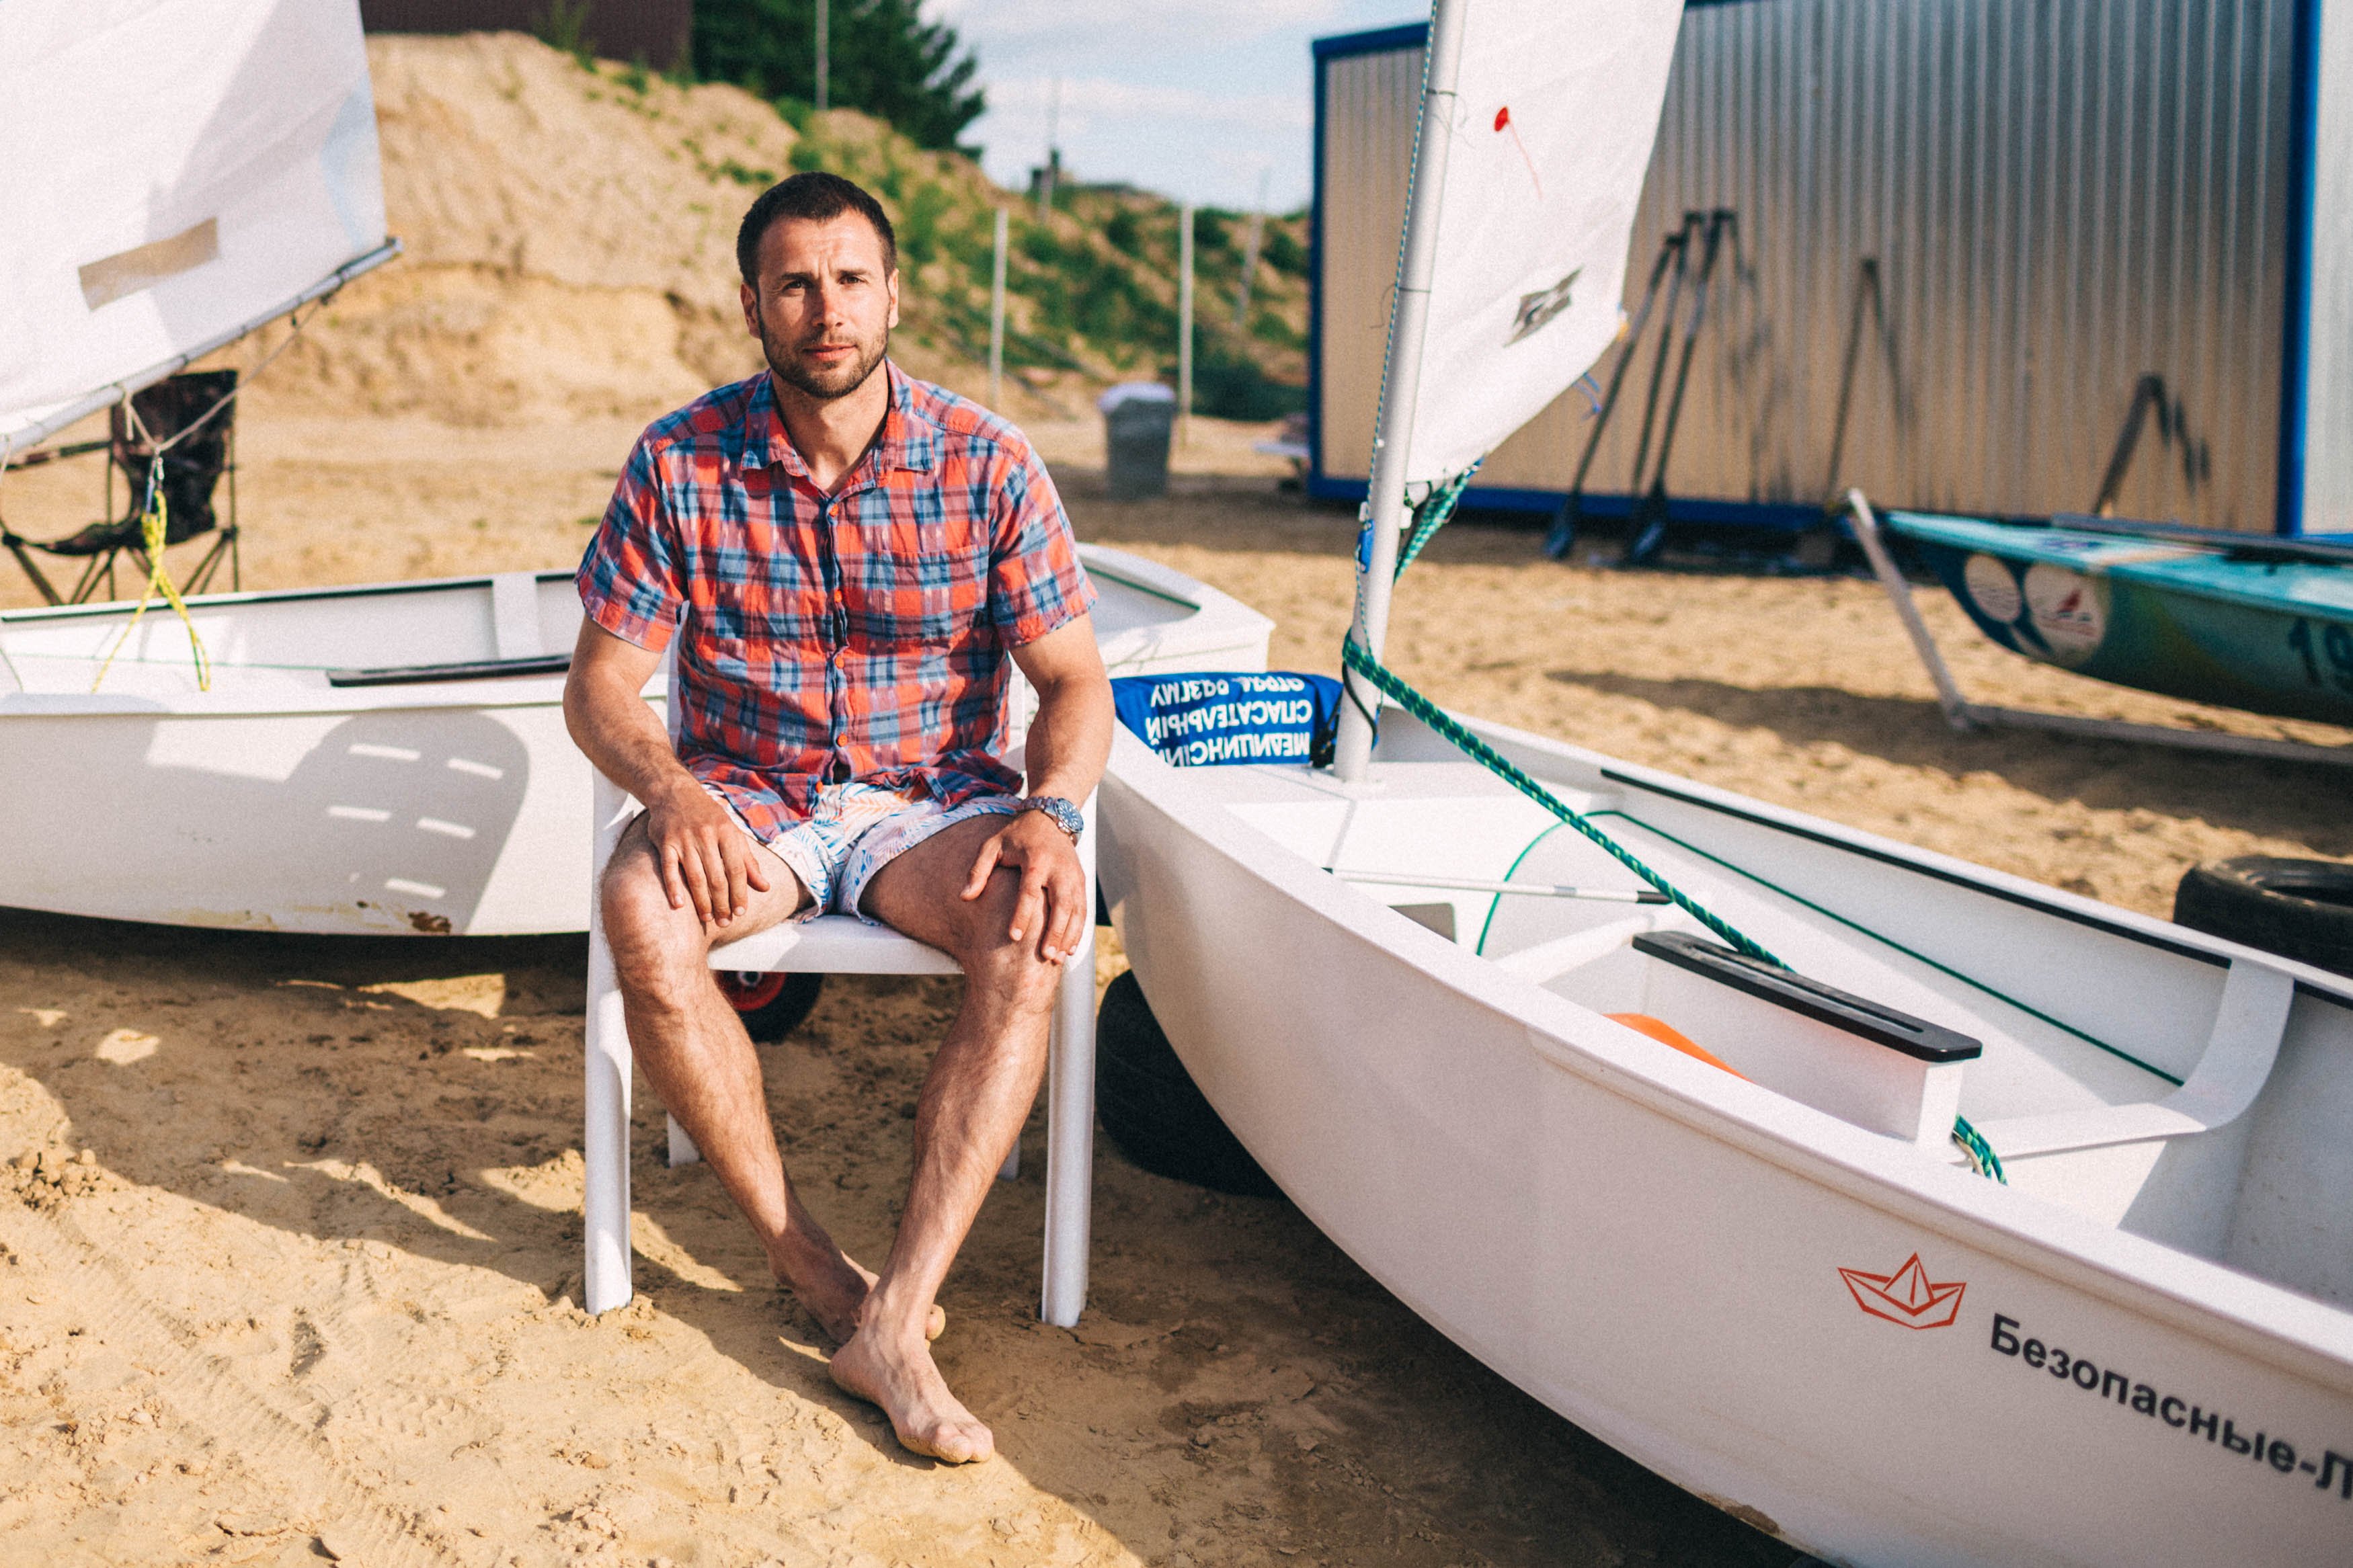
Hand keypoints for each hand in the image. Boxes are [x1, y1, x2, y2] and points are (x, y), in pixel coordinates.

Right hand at [644, 780, 769, 927]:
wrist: (675, 792)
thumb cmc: (709, 817)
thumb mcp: (732, 833)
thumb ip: (748, 861)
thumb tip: (765, 887)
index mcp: (727, 833)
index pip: (736, 869)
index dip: (740, 893)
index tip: (740, 912)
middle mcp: (706, 836)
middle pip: (717, 877)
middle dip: (722, 903)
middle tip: (724, 922)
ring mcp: (684, 839)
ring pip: (695, 876)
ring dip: (702, 901)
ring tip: (707, 918)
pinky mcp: (665, 842)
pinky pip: (670, 869)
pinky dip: (674, 888)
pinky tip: (679, 905)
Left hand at [960, 809, 1084, 963]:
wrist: (1048, 818)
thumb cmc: (1015, 836)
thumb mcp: (992, 846)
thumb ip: (978, 870)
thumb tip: (964, 897)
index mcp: (1035, 859)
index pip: (1029, 891)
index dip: (1022, 915)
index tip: (1013, 937)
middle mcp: (1059, 868)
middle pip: (1061, 904)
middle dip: (1054, 931)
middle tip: (1045, 956)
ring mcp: (1073, 875)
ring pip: (1076, 910)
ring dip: (1069, 935)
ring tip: (1057, 959)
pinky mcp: (1081, 880)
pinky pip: (1083, 909)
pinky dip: (1078, 930)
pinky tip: (1069, 949)